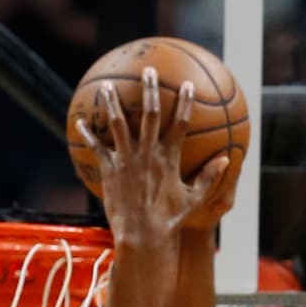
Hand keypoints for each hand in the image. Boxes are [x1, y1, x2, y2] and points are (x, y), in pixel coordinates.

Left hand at [76, 67, 230, 248]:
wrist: (141, 237)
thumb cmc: (168, 221)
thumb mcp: (192, 200)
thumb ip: (207, 178)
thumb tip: (225, 161)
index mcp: (168, 158)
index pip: (180, 124)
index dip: (184, 103)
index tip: (186, 85)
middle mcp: (147, 154)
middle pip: (149, 114)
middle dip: (149, 90)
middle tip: (148, 70)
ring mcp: (127, 160)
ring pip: (119, 124)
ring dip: (113, 102)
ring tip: (108, 85)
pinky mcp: (110, 171)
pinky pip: (97, 147)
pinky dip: (88, 134)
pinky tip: (79, 121)